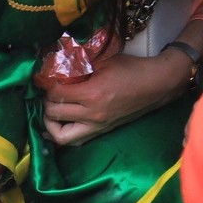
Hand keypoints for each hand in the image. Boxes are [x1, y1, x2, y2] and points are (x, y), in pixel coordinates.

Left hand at [41, 48, 190, 146]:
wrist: (157, 84)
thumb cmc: (132, 69)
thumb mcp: (103, 61)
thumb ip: (78, 65)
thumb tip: (56, 66)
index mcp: (92, 94)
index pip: (56, 95)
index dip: (46, 86)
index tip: (45, 78)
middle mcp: (92, 114)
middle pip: (54, 114)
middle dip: (46, 102)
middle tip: (48, 93)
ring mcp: (97, 126)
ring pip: (61, 136)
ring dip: (50, 124)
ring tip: (51, 111)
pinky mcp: (102, 130)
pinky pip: (76, 140)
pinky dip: (63, 134)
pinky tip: (58, 124)